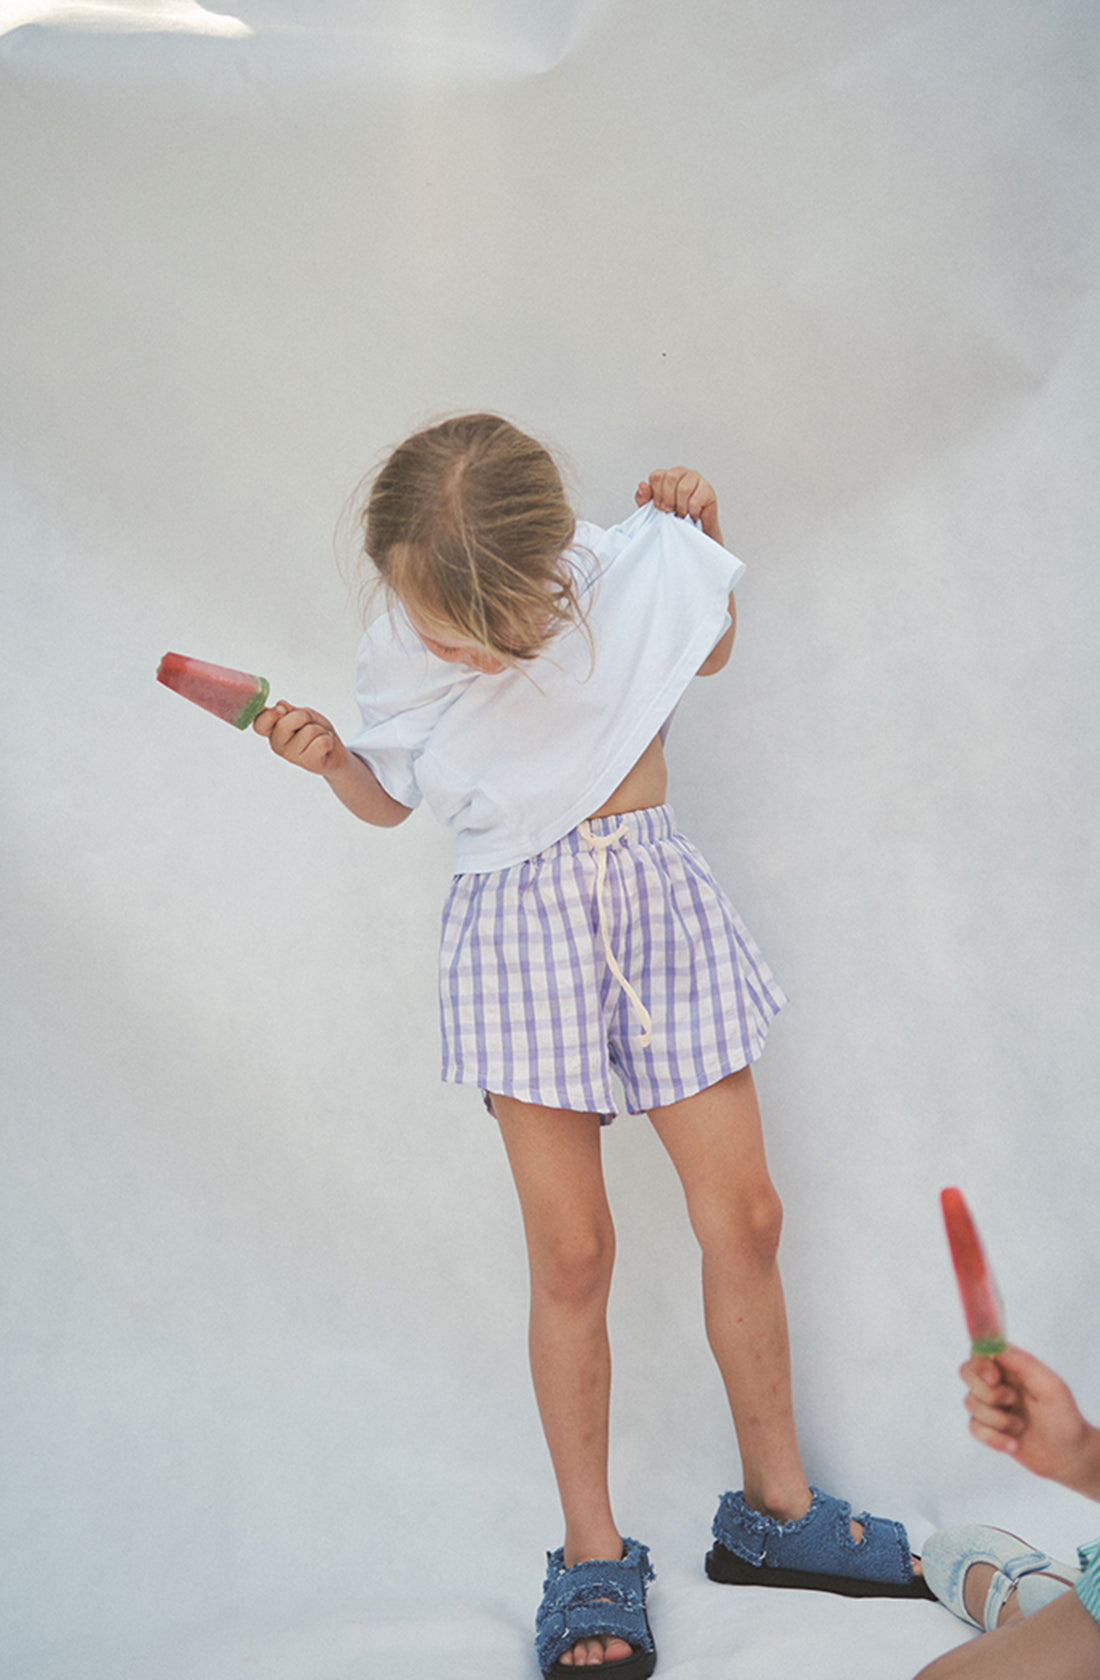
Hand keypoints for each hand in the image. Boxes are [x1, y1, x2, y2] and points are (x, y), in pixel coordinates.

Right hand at [253, 702, 347, 777]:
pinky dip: (328, 739)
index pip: (259, 724)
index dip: (268, 716)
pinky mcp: (309, 764)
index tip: (281, 710)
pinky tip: (326, 746)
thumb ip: (291, 711)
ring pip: (309, 731)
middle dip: (305, 717)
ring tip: (319, 737)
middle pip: (285, 724)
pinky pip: (322, 742)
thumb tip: (280, 704)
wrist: (334, 750)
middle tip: (311, 724)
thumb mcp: (303, 714)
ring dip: (320, 730)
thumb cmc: (315, 730)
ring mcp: (292, 757)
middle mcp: (278, 744)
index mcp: (273, 730)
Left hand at [635, 467, 723, 544]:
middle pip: (670, 478)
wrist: (691, 532)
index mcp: (666, 475)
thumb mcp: (651, 509)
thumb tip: (642, 485)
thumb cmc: (672, 518)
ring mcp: (696, 478)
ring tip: (681, 515)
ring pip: (683, 489)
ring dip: (680, 507)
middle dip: (668, 500)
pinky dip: (691, 512)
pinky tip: (691, 515)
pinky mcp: (708, 489)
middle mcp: (681, 472)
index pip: (657, 476)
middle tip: (670, 512)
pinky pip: (695, 500)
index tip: (659, 507)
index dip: (656, 494)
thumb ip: (643, 497)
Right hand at [962, 1344, 1099, 1496]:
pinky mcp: (988, 1428)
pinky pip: (974, 1428)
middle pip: (967, 1373)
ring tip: (1020, 1426)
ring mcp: (991, 1406)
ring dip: (997, 1419)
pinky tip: (1013, 1444)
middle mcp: (997, 1383)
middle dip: (988, 1392)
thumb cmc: (1062, 1417)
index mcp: (1011, 1367)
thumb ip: (1023, 1363)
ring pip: (970, 1403)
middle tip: (1012, 1401)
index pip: (981, 1352)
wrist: (1067, 1455)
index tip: (995, 1378)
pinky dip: (994, 1438)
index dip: (981, 1363)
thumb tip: (996, 1348)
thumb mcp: (1049, 1386)